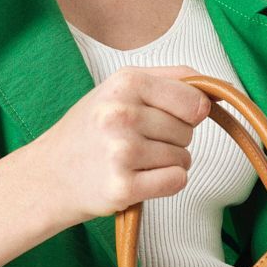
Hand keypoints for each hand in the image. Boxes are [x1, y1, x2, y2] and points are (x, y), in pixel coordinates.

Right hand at [38, 64, 212, 229]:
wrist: (48, 175)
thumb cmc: (90, 130)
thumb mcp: (119, 88)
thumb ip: (170, 79)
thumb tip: (218, 87)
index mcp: (124, 83)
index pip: (194, 100)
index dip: (189, 113)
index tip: (168, 118)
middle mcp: (121, 114)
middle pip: (188, 131)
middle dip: (173, 139)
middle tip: (137, 141)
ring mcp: (121, 152)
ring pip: (184, 158)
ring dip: (167, 163)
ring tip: (134, 160)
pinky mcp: (123, 187)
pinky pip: (176, 181)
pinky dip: (166, 183)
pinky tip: (140, 179)